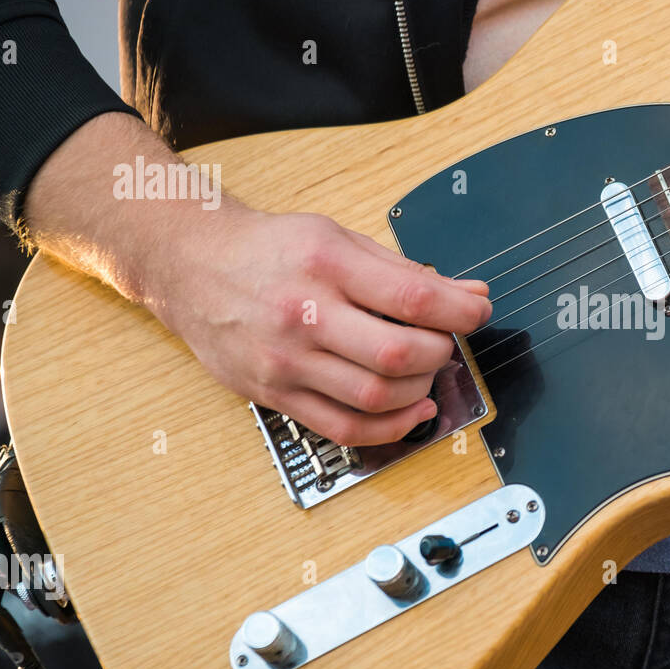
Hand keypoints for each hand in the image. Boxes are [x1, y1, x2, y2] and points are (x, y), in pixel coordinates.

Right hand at [23, 113, 490, 446]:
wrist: (191, 265)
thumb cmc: (271, 250)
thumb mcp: (340, 239)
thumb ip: (406, 272)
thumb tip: (472, 294)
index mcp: (326, 264)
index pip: (413, 297)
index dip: (460, 311)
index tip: (478, 312)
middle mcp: (304, 313)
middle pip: (398, 354)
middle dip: (441, 353)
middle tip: (446, 343)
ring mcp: (286, 360)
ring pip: (376, 397)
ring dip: (420, 392)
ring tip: (426, 373)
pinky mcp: (274, 394)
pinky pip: (345, 429)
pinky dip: (391, 428)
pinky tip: (411, 412)